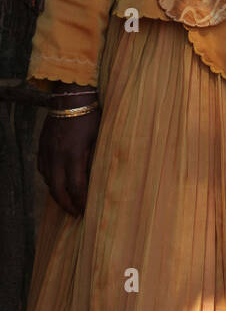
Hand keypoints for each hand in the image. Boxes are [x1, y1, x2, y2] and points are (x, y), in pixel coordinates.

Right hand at [37, 101, 100, 217]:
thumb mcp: (98, 138)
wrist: (71, 97)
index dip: (81, 202)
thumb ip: (94, 160)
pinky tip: (57, 181)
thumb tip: (95, 180)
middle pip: (58, 190)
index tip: (86, 211)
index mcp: (74, 154)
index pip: (76, 187)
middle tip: (75, 214)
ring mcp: (47, 151)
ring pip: (48, 181)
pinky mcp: (42, 146)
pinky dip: (49, 179)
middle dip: (66, 205)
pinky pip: (42, 169)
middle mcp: (57, 156)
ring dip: (57, 193)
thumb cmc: (91, 116)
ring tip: (67, 201)